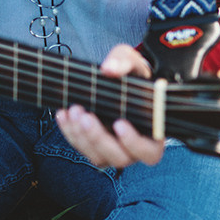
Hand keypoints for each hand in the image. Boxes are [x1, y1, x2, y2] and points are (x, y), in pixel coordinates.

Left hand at [55, 43, 164, 167]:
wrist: (119, 83)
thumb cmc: (133, 77)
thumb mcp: (132, 62)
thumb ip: (124, 61)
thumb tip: (109, 68)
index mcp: (154, 131)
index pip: (150, 151)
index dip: (134, 142)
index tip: (119, 123)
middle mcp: (135, 148)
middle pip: (121, 158)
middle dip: (99, 138)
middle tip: (87, 116)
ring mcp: (114, 150)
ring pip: (99, 158)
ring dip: (82, 137)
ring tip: (74, 111)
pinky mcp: (95, 148)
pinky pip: (82, 148)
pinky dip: (71, 133)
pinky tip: (65, 114)